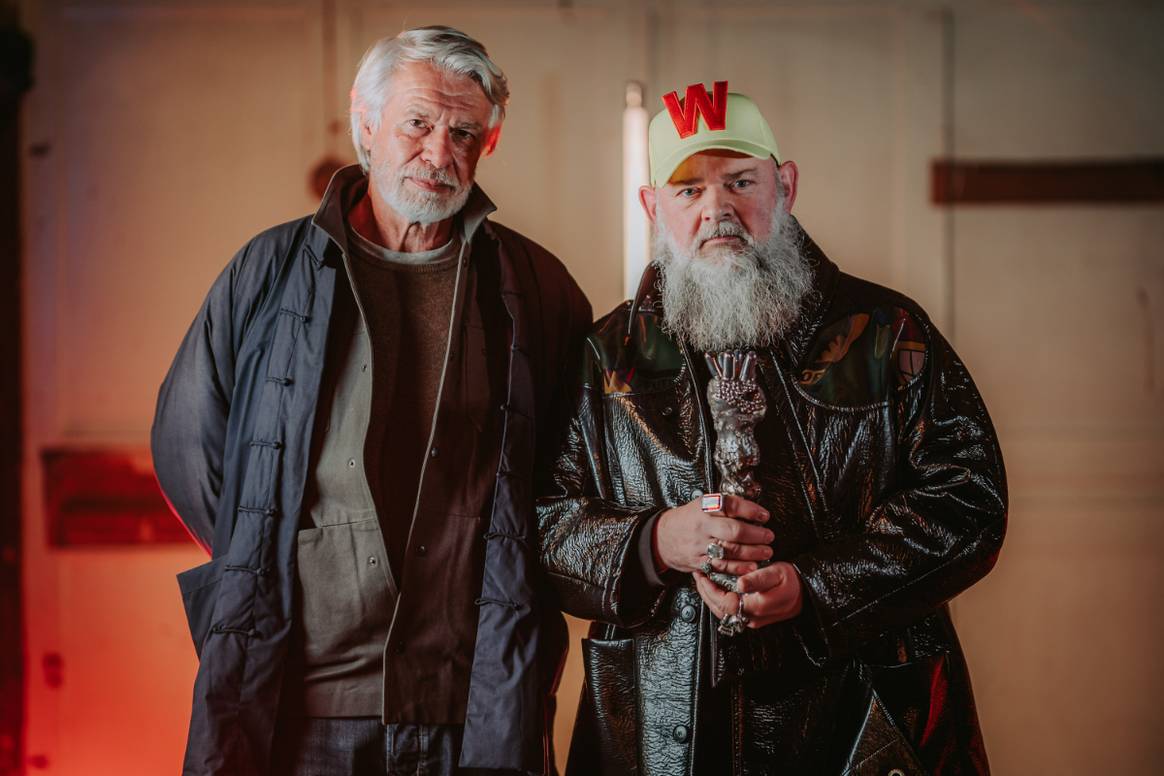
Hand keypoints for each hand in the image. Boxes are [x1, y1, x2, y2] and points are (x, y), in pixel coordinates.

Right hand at [654, 494, 773, 573]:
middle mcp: (702, 526)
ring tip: (766, 551)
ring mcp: (700, 545)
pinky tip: (751, 566)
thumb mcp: (702, 504)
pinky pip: (721, 566)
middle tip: (769, 536)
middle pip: (733, 530)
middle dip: (756, 535)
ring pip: (730, 550)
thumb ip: (725, 506)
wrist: (663, 537)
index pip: (731, 505)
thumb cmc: (688, 519)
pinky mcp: (699, 562)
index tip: (764, 515)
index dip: (751, 510)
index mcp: (704, 507)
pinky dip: (739, 567)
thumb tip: (754, 510)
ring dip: (752, 553)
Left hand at [693, 561, 803, 628]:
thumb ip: (758, 579)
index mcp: (756, 607)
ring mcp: (752, 619)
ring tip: (704, 581)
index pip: (724, 603)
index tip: (703, 575)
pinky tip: (717, 587)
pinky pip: (731, 611)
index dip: (710, 590)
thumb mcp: (777, 573)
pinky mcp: (753, 617)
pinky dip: (720, 600)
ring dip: (711, 597)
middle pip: (720, 610)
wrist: (807, 592)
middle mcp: (752, 618)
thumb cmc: (793, 581)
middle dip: (706, 593)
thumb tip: (740, 583)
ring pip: (723, 613)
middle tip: (698, 576)